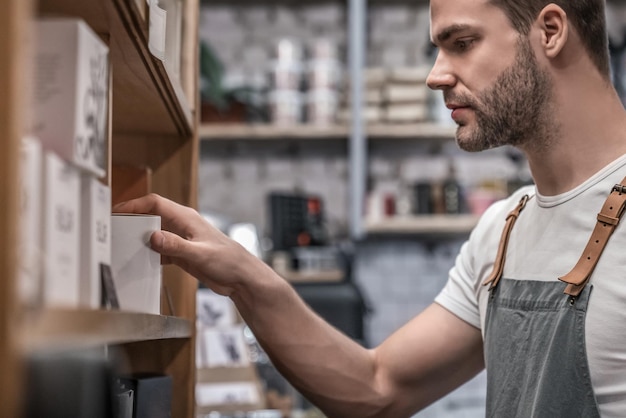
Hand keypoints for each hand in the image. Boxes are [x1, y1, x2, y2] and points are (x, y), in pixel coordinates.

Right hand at [113, 193, 256, 295]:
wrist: (241, 277)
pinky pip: (160, 249)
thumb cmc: (228, 261)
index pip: (155, 204)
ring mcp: (182, 239)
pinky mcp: (182, 253)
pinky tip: (141, 261)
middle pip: (151, 216)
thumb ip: (176, 246)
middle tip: (114, 229)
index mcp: (186, 218)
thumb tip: (153, 236)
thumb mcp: (200, 253)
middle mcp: (182, 225)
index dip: (134, 205)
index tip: (117, 212)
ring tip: (122, 245)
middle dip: (133, 220)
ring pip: (154, 233)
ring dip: (140, 238)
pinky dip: (149, 253)